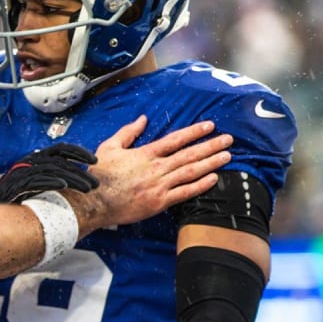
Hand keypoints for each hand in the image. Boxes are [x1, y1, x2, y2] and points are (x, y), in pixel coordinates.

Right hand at [0, 143, 98, 202]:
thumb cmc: (14, 196)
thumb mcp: (35, 182)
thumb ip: (50, 177)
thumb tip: (75, 179)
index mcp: (35, 158)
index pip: (61, 149)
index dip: (79, 152)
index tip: (94, 160)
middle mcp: (30, 162)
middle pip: (61, 162)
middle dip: (81, 172)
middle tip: (96, 184)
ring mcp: (23, 172)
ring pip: (53, 171)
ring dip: (73, 179)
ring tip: (88, 188)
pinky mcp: (18, 184)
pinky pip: (37, 180)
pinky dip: (51, 182)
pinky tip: (64, 187)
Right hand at [80, 117, 231, 229]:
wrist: (93, 200)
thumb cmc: (100, 174)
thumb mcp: (110, 146)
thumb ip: (128, 132)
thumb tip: (143, 119)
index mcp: (145, 153)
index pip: (175, 139)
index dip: (194, 132)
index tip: (210, 126)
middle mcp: (156, 168)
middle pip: (189, 154)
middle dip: (211, 145)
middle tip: (228, 139)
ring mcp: (159, 185)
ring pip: (191, 171)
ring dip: (211, 163)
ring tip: (226, 156)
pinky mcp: (159, 202)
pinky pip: (184, 193)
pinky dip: (200, 185)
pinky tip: (214, 179)